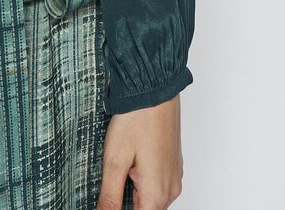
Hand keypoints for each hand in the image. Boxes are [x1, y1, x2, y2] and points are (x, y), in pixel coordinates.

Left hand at [96, 94, 183, 208]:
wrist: (154, 88)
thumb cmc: (137, 118)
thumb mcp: (115, 160)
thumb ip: (110, 196)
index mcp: (157, 194)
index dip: (119, 209)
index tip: (110, 197)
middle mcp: (171, 189)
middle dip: (127, 202)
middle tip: (118, 175)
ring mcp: (174, 176)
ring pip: (152, 199)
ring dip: (135, 192)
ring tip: (123, 167)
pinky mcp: (173, 165)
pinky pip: (158, 184)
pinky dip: (143, 181)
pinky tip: (132, 162)